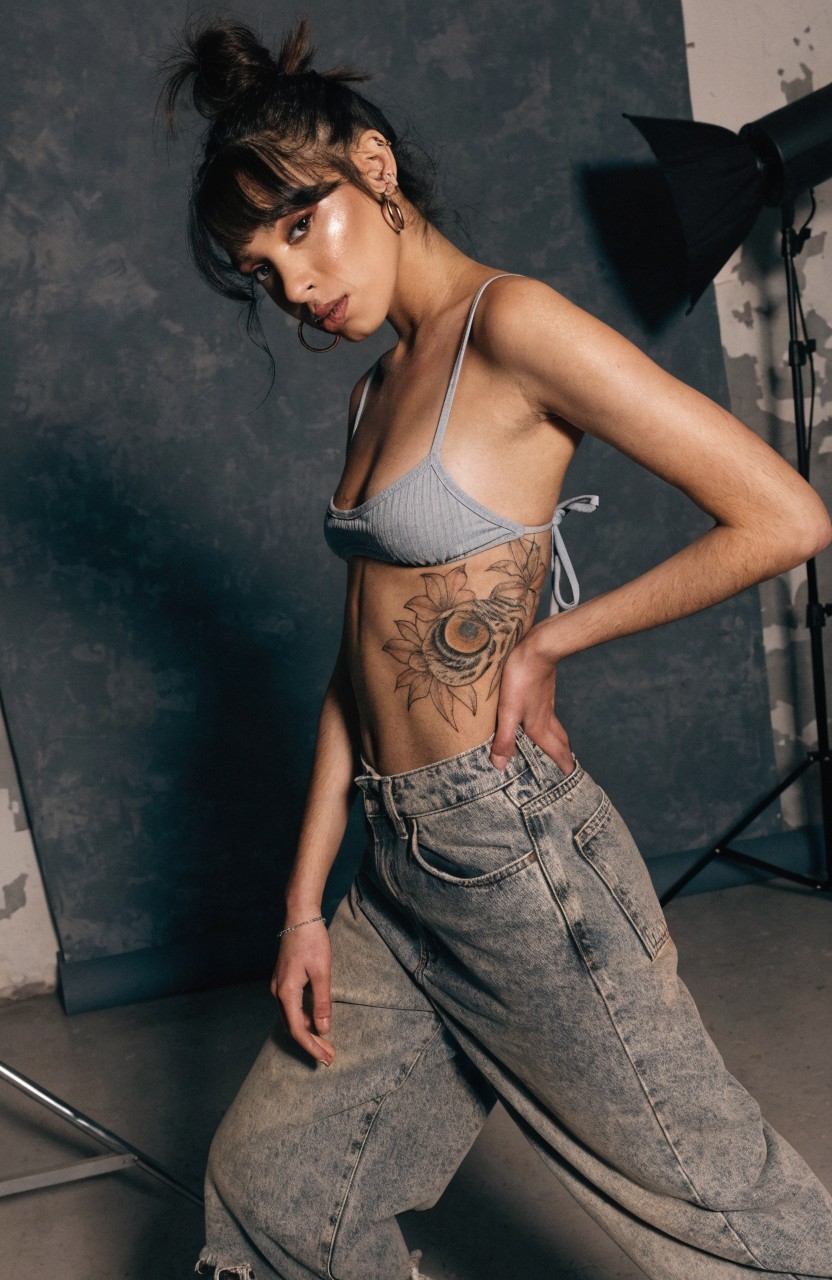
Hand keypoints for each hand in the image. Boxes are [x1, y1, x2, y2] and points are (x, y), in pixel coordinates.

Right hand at [271, 919, 333, 1064]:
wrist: (299, 917)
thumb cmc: (312, 941)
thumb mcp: (322, 972)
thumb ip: (321, 1002)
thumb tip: (324, 1029)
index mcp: (286, 992)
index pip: (298, 1030)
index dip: (312, 1047)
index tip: (325, 1059)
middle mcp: (278, 992)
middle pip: (293, 1027)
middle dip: (311, 1043)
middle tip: (329, 1057)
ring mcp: (279, 986)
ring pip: (291, 1018)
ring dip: (308, 1032)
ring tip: (325, 1044)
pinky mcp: (284, 981)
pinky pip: (291, 1008)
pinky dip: (304, 1019)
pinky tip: (316, 1022)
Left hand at [490, 629, 572, 773]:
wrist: (538, 648)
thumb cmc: (521, 679)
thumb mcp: (508, 711)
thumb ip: (504, 739)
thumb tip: (501, 767)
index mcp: (539, 726)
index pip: (556, 751)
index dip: (563, 765)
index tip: (569, 778)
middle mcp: (546, 717)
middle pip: (560, 741)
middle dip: (564, 756)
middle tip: (567, 767)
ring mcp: (546, 703)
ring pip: (556, 727)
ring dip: (558, 740)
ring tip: (556, 748)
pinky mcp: (543, 690)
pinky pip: (549, 714)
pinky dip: (550, 724)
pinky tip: (542, 717)